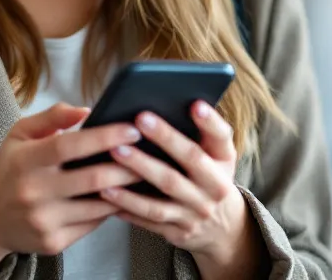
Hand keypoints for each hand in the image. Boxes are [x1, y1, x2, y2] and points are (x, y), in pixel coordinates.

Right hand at [0, 102, 142, 276]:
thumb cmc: (8, 170)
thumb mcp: (19, 135)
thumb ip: (51, 117)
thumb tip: (86, 110)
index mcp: (25, 160)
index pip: (69, 146)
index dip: (104, 137)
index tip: (131, 129)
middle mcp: (33, 192)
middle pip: (92, 179)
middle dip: (127, 166)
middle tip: (150, 153)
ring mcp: (44, 221)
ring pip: (98, 206)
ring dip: (125, 190)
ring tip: (143, 174)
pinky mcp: (53, 243)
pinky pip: (92, 224)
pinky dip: (109, 209)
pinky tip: (122, 197)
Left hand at [101, 102, 260, 272]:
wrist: (223, 229)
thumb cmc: (209, 178)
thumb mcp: (216, 157)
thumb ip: (199, 134)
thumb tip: (167, 100)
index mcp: (224, 161)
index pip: (222, 137)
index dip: (210, 122)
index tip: (194, 104)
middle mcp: (216, 187)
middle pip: (191, 160)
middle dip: (165, 138)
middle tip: (138, 118)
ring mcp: (198, 212)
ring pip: (166, 191)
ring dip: (139, 171)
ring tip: (114, 153)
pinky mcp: (180, 232)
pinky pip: (150, 218)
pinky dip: (128, 205)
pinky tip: (106, 191)